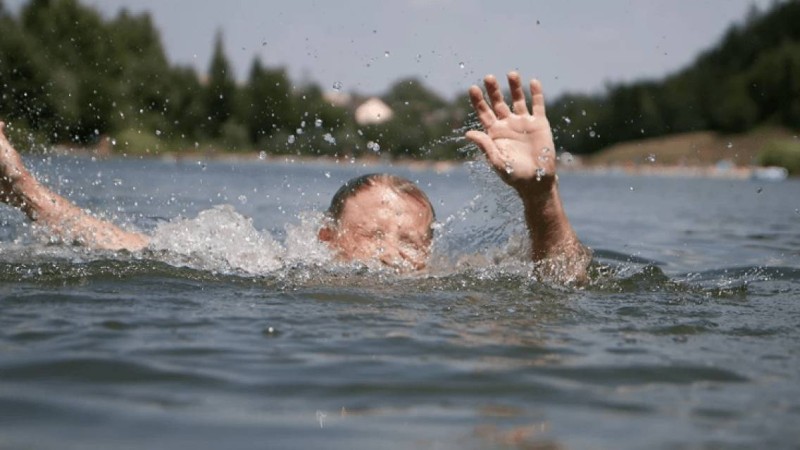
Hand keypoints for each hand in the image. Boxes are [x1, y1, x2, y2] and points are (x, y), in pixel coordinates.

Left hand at [466, 72, 555, 193]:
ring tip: (511, 74)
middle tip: (488, 77)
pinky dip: (536, 94)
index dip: (478, 101)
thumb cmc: (514, 175)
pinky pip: (537, 105)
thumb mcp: (497, 161)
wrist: (537, 181)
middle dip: (493, 90)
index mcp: (494, 133)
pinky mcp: (539, 124)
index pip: (484, 113)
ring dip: (514, 87)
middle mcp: (508, 124)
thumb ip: (485, 146)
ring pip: (518, 100)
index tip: (473, 88)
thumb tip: (468, 133)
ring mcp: (523, 123)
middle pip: (498, 102)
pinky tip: (533, 82)